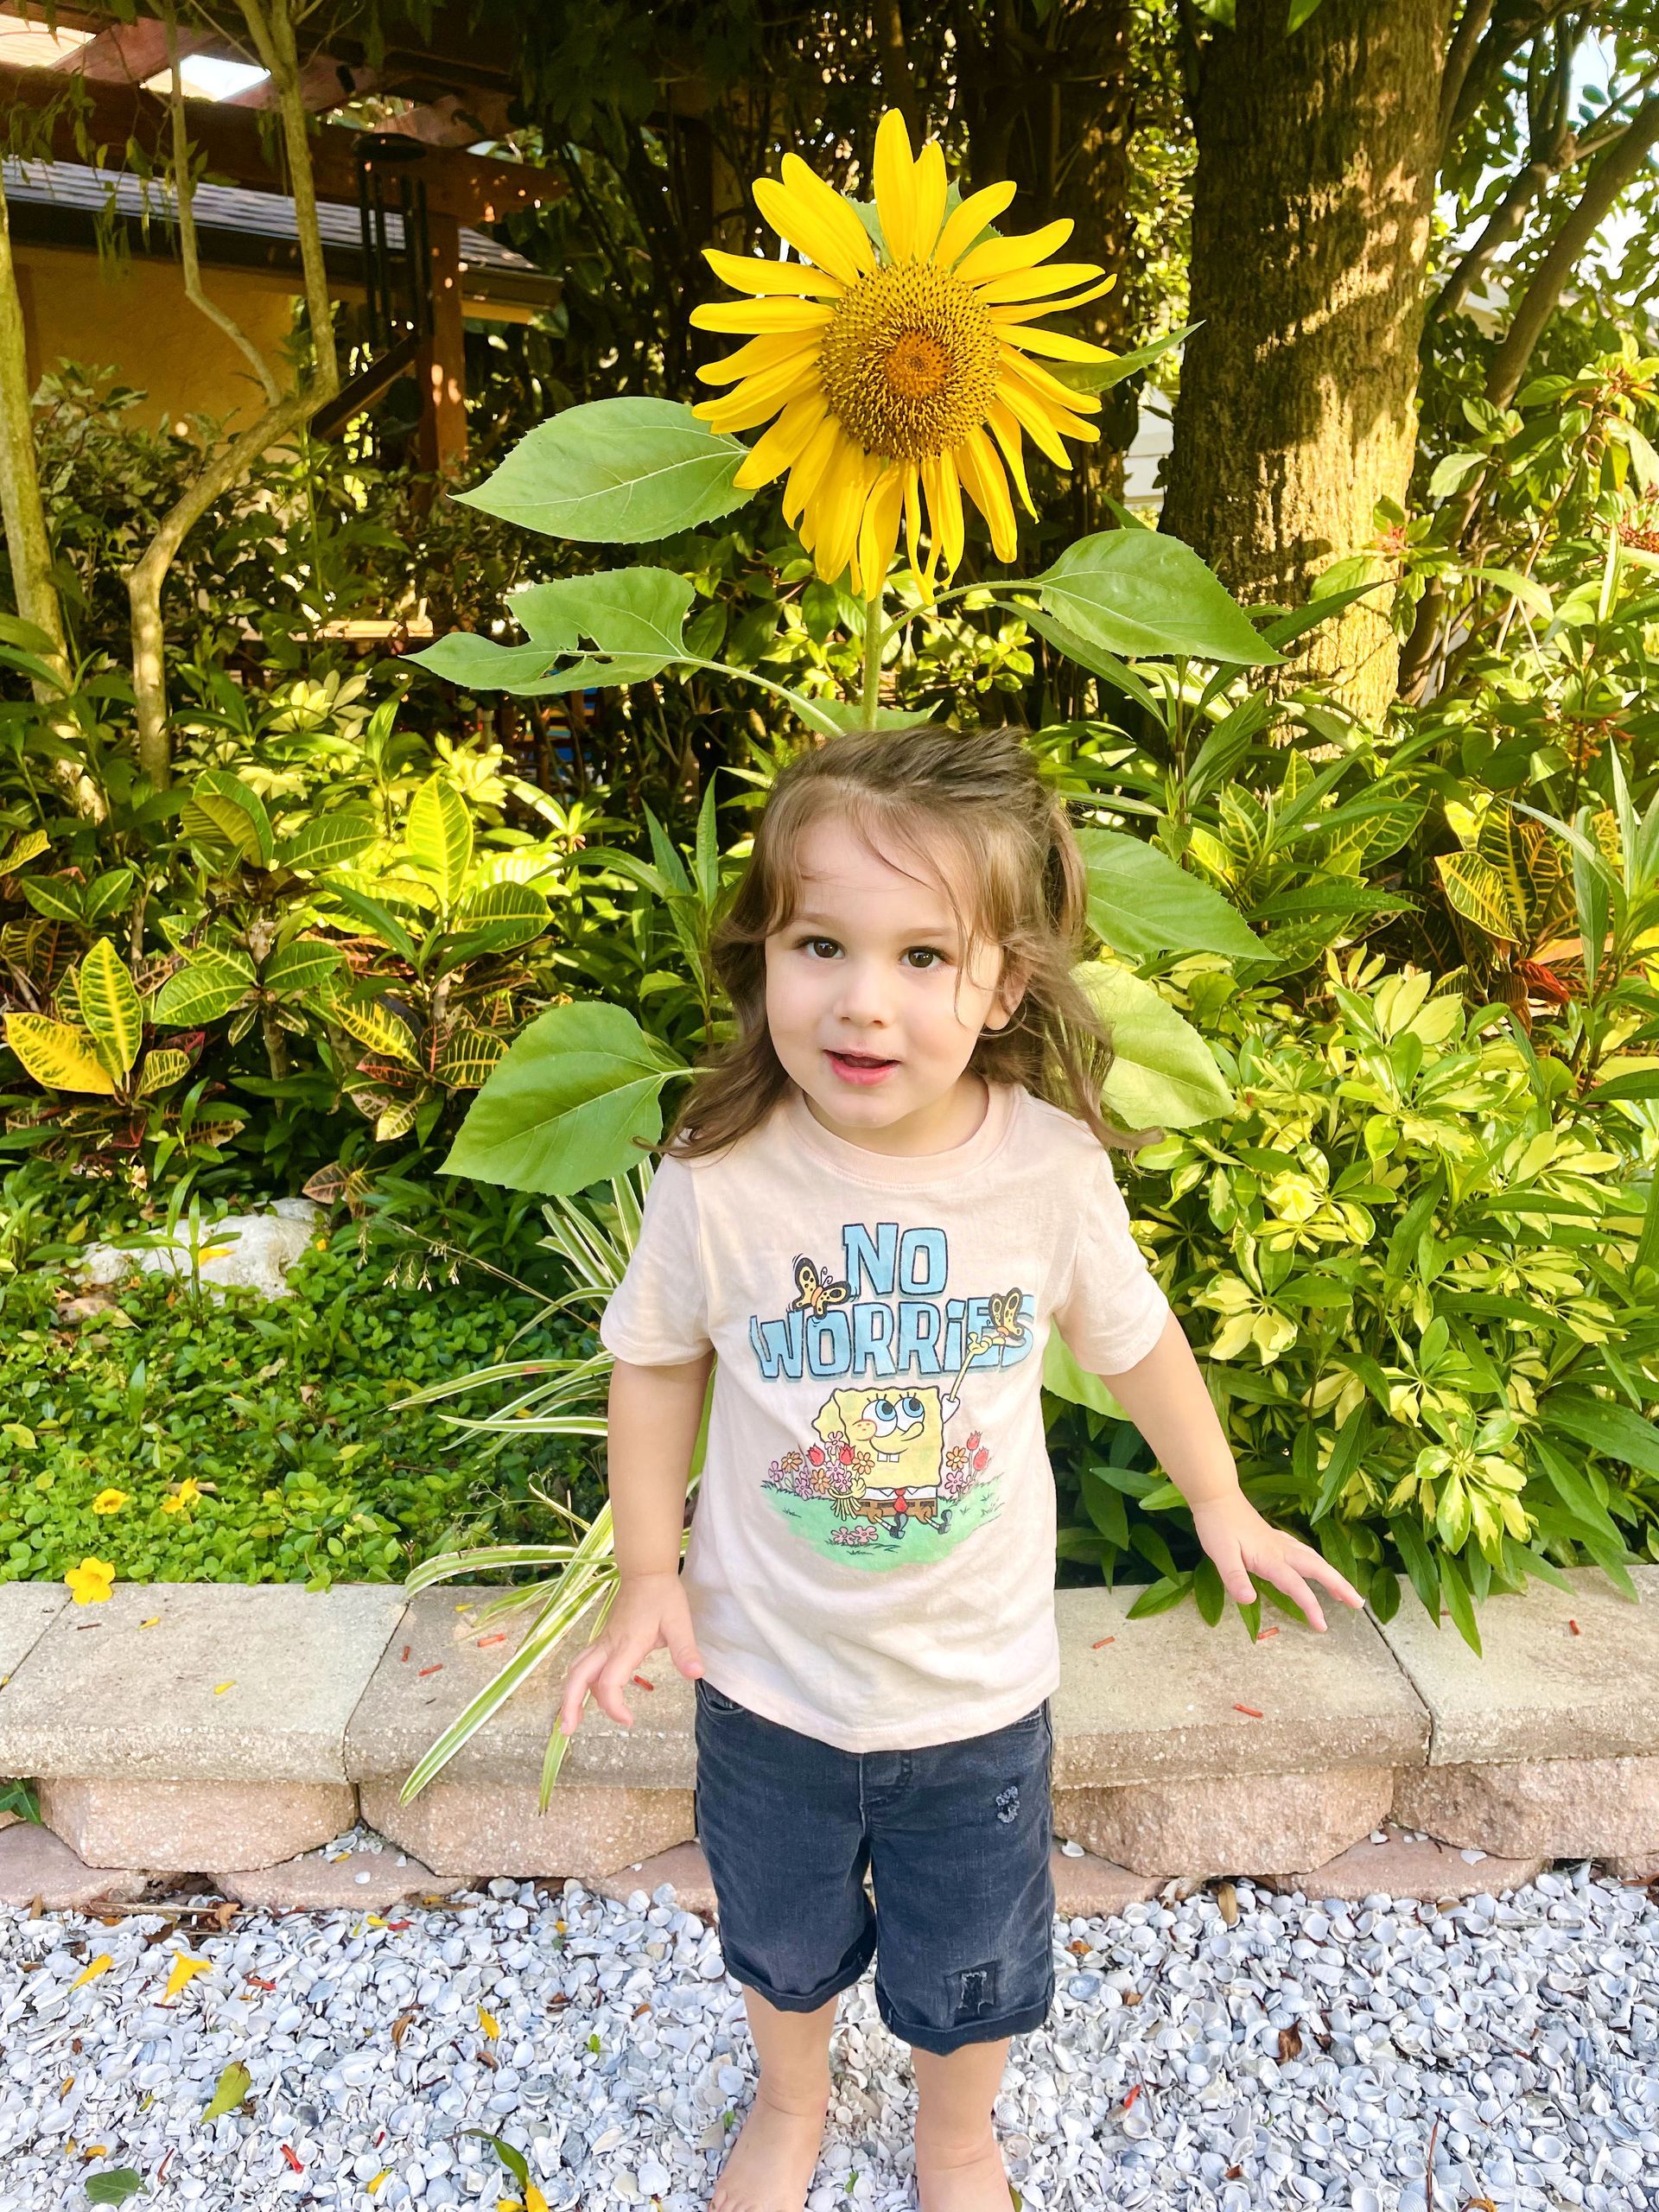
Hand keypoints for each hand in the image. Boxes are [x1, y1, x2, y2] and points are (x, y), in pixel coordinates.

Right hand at [557, 1570, 703, 1734]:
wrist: (646, 1572)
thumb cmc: (663, 1596)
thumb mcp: (680, 1622)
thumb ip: (686, 1650)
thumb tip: (696, 1675)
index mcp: (627, 1644)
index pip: (610, 1682)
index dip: (614, 1706)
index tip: (629, 1721)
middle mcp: (609, 1645)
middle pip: (577, 1677)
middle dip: (569, 1704)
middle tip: (567, 1731)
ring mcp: (603, 1642)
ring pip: (577, 1670)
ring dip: (571, 1694)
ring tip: (571, 1720)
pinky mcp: (604, 1641)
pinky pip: (585, 1665)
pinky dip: (580, 1683)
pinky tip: (587, 1696)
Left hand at [1189, 1493, 1364, 1631]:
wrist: (1216, 1495)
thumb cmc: (1216, 1526)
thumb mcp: (1220, 1554)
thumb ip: (1234, 1578)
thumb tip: (1249, 1600)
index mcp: (1270, 1558)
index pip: (1295, 1586)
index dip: (1310, 1606)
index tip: (1322, 1626)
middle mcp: (1280, 1550)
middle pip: (1318, 1568)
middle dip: (1340, 1586)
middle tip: (1358, 1604)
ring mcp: (1279, 1542)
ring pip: (1313, 1559)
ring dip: (1332, 1575)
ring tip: (1344, 1592)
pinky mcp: (1274, 1538)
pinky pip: (1304, 1552)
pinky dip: (1317, 1563)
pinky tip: (1316, 1566)